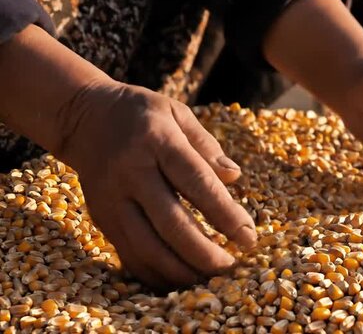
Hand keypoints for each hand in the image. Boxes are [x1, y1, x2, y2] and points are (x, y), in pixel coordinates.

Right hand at [56, 79, 256, 288]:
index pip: (197, 184)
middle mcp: (132, 172)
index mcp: (158, 141)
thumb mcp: (177, 113)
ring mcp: (112, 198)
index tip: (248, 237)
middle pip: (171, 224)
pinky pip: (128, 254)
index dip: (225, 214)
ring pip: (146, 247)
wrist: (83, 117)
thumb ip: (207, 146)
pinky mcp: (101, 217)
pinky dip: (154, 273)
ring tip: (208, 279)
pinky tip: (178, 280)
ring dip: (180, 270)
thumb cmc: (142, 114)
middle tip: (230, 268)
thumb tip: (235, 176)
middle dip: (204, 253)